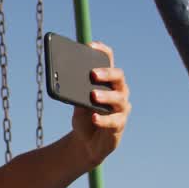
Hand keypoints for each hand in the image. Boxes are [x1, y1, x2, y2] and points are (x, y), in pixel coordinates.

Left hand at [71, 41, 130, 166]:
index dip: (102, 51)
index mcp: (108, 81)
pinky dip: (103, 119)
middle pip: (118, 76)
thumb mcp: (77, 102)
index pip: (109, 61)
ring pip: (119, 98)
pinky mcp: (119, 125)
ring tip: (93, 95)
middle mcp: (119, 91)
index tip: (91, 45)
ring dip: (106, 95)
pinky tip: (94, 117)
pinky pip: (114, 121)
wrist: (87, 142)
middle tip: (93, 74)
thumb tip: (67, 78)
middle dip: (107, 73)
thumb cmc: (84, 116)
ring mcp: (121, 108)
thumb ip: (76, 90)